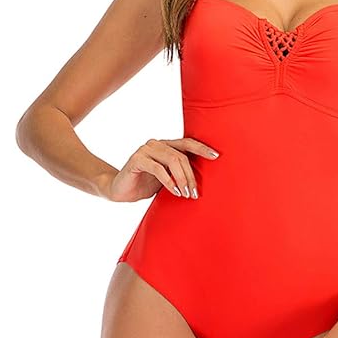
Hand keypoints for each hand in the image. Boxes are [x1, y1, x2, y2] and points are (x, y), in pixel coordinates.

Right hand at [103, 137, 218, 201]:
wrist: (120, 191)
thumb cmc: (146, 184)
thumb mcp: (168, 178)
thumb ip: (180, 173)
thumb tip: (203, 180)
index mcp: (166, 145)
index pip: (187, 143)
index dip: (202, 148)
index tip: (216, 156)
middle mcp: (157, 144)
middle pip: (182, 156)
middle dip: (191, 176)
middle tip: (194, 193)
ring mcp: (146, 150)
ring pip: (172, 160)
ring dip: (182, 179)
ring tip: (186, 194)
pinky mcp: (137, 159)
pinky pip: (158, 168)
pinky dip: (168, 180)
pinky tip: (174, 191)